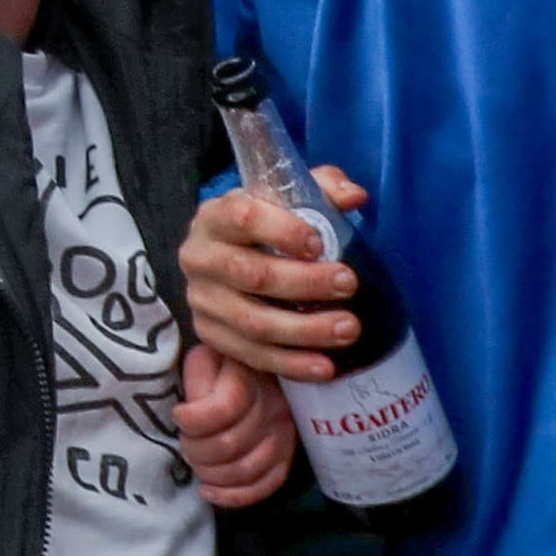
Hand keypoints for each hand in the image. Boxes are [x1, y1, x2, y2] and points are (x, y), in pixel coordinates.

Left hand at [177, 342, 295, 508]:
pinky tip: (209, 491)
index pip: (222, 410)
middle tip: (184, 442)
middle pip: (228, 445)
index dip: (191, 420)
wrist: (255, 372)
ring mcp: (285, 433)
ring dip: (209, 473)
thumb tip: (191, 412)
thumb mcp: (203, 358)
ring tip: (194, 463)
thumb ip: (197, 378)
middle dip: (195, 449)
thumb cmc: (220, 365)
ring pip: (245, 470)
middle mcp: (274, 405)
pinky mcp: (288, 456)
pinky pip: (266, 486)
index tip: (178, 414)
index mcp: (249, 376)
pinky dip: (233, 496)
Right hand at [182, 171, 368, 380]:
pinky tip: (325, 365)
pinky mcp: (212, 335)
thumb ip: (324, 189)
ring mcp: (203, 301)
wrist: (231, 258)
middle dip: (306, 283)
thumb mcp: (290, 199)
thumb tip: (355, 197)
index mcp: (215, 216)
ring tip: (348, 328)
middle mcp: (200, 258)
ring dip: (305, 329)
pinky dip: (292, 364)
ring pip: (254, 322)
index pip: (243, 218)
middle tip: (349, 284)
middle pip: (252, 275)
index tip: (319, 243)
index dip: (282, 231)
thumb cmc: (267, 226)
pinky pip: (253, 355)